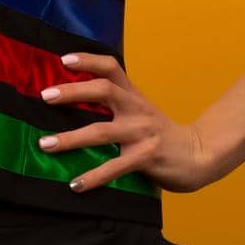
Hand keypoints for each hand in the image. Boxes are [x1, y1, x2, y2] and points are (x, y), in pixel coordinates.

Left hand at [38, 52, 216, 193]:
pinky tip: (75, 185)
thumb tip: (73, 107)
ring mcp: (142, 133)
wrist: (199, 155)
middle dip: (72, 92)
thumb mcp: (140, 112)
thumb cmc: (161, 135)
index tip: (63, 59)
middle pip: (103, 90)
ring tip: (45, 144)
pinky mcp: (147, 157)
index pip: (111, 67)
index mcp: (134, 96)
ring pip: (101, 131)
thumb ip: (116, 107)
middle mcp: (137, 109)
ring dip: (70, 138)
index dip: (88, 59)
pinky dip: (93, 177)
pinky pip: (115, 167)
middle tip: (45, 95)